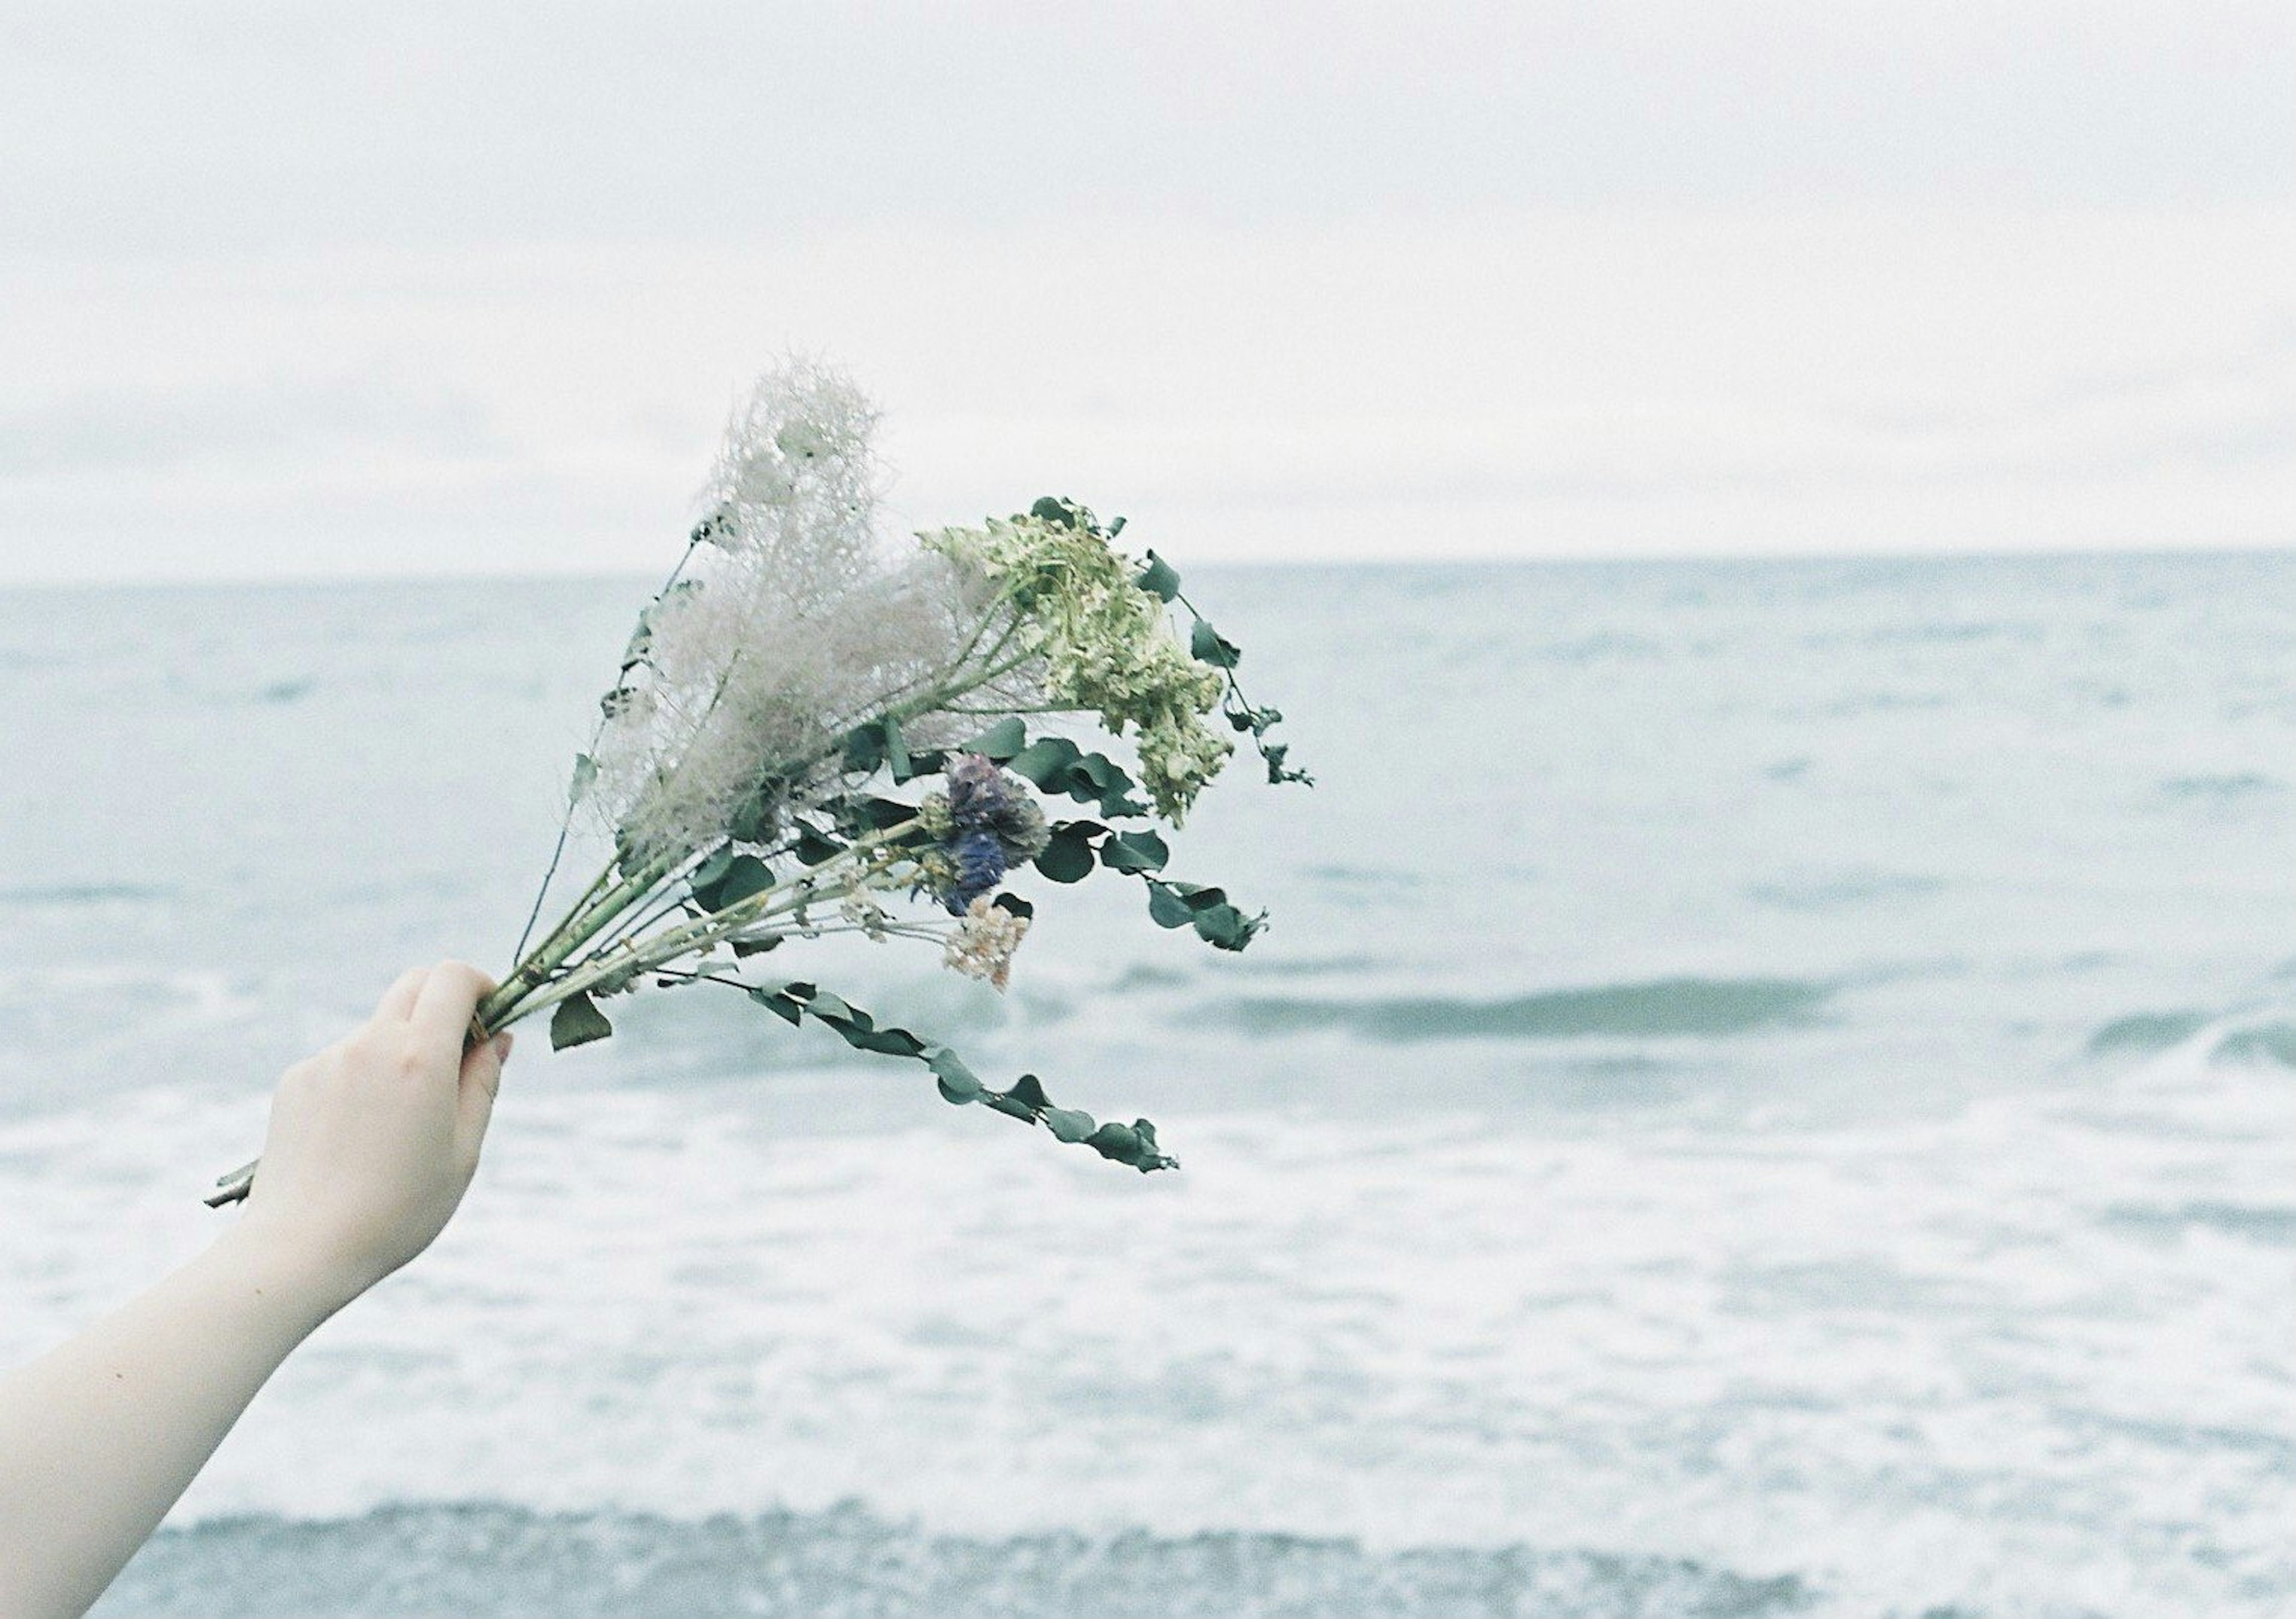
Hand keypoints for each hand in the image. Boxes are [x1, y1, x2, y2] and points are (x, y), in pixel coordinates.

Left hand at [233, 962, 509, 1310]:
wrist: (301, 1247)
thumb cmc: (396, 1210)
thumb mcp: (463, 1152)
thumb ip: (483, 1084)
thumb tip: (497, 1039)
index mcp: (420, 1058)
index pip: (453, 978)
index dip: (481, 985)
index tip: (492, 1014)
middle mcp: (370, 1045)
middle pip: (414, 985)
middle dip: (445, 1003)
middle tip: (459, 1053)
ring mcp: (328, 1060)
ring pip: (379, 1029)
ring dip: (403, 1050)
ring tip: (402, 1121)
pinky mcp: (296, 1080)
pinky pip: (344, 1060)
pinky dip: (365, 1077)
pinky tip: (361, 1134)